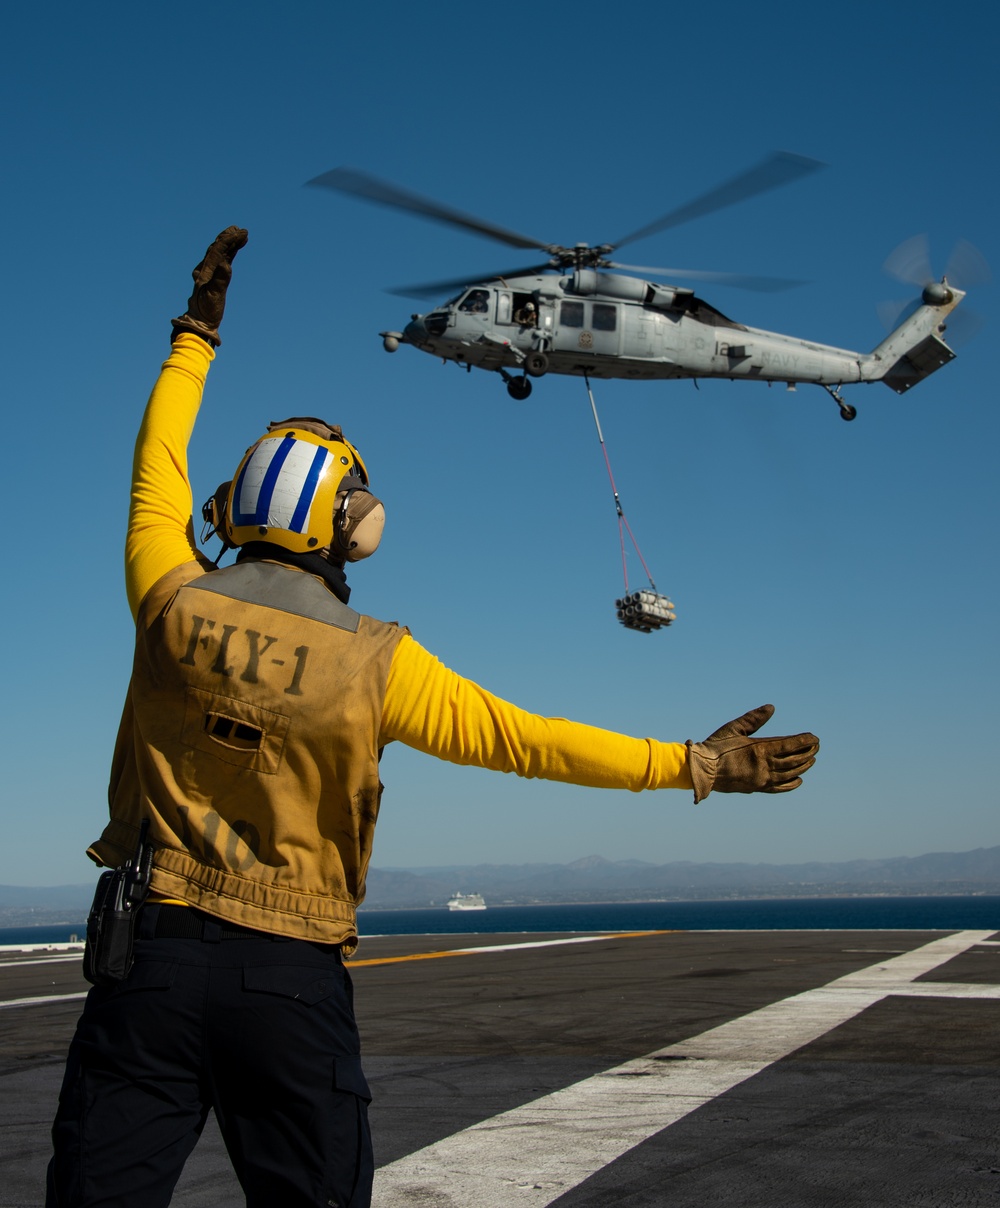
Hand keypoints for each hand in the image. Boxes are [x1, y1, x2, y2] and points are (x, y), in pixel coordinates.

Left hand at [170, 226, 247, 346]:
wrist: (200, 321)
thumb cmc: (205, 310)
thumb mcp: (213, 296)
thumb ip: (219, 279)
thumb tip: (226, 263)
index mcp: (205, 270)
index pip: (217, 250)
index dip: (229, 240)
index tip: (240, 233)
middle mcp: (206, 269)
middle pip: (218, 248)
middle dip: (229, 237)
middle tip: (240, 229)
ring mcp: (210, 273)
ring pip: (220, 253)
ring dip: (230, 243)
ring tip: (240, 235)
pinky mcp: (215, 278)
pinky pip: (222, 261)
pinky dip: (229, 253)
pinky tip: (235, 251)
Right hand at [686, 704, 818, 803]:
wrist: (701, 770)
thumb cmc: (715, 746)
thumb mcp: (734, 728)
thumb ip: (753, 718)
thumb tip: (771, 708)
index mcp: (759, 749)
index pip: (789, 744)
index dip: (804, 741)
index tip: (814, 738)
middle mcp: (764, 766)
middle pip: (794, 760)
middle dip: (808, 752)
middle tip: (817, 747)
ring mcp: (762, 779)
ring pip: (789, 773)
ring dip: (803, 766)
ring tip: (811, 760)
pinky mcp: (757, 788)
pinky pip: (779, 787)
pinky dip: (791, 784)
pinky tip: (799, 780)